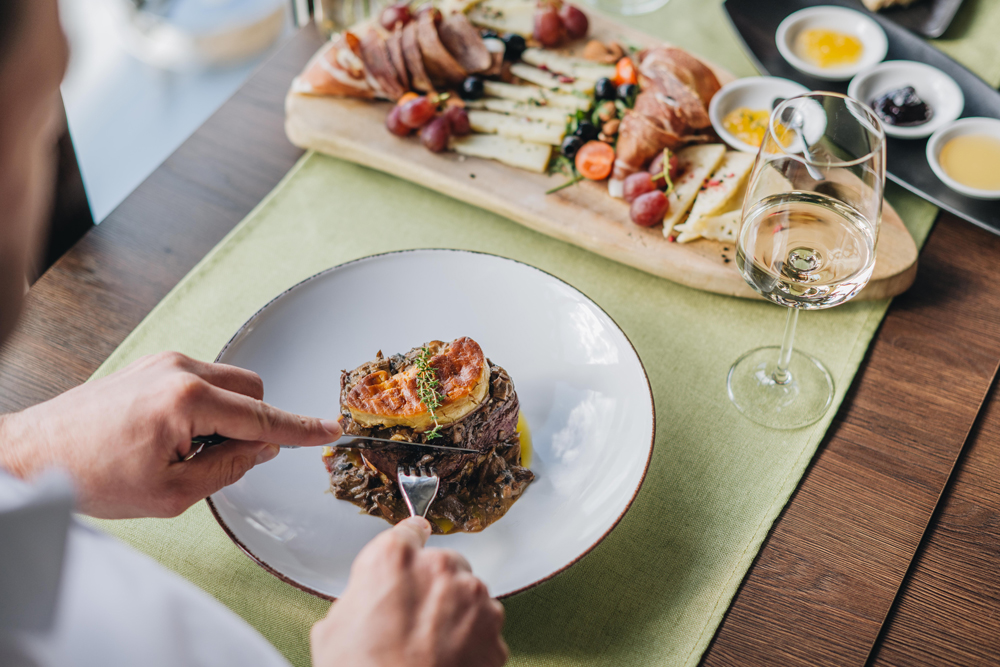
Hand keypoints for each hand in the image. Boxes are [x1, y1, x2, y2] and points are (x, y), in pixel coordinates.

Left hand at [0, 351, 341, 518]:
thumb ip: (229, 467)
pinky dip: (205, 408)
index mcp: (187, 400)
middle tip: (216, 459)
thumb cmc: (91, 475)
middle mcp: (179, 370)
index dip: (300, 428)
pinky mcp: (153, 364)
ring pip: (230, 384)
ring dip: (226, 416)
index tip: (329, 429)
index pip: (262, 417)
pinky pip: (203, 380)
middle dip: (251, 425)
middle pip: (252, 390)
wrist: (32, 454)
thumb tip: (261, 448)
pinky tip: (171, 434)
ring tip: (183, 449)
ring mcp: (164, 362)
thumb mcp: (173, 493)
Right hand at [311, 517, 507, 666]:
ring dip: (455, 612)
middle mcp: (439, 570)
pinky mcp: (495, 633)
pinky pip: (484, 628)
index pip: (410, 531)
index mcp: (394, 559)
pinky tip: (449, 660)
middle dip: (434, 585)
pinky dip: (472, 641)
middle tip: (414, 618)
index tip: (415, 541)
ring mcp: (473, 601)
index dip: (410, 541)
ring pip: (468, 595)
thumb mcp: (336, 626)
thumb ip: (362, 595)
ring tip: (431, 646)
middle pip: (444, 564)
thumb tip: (369, 600)